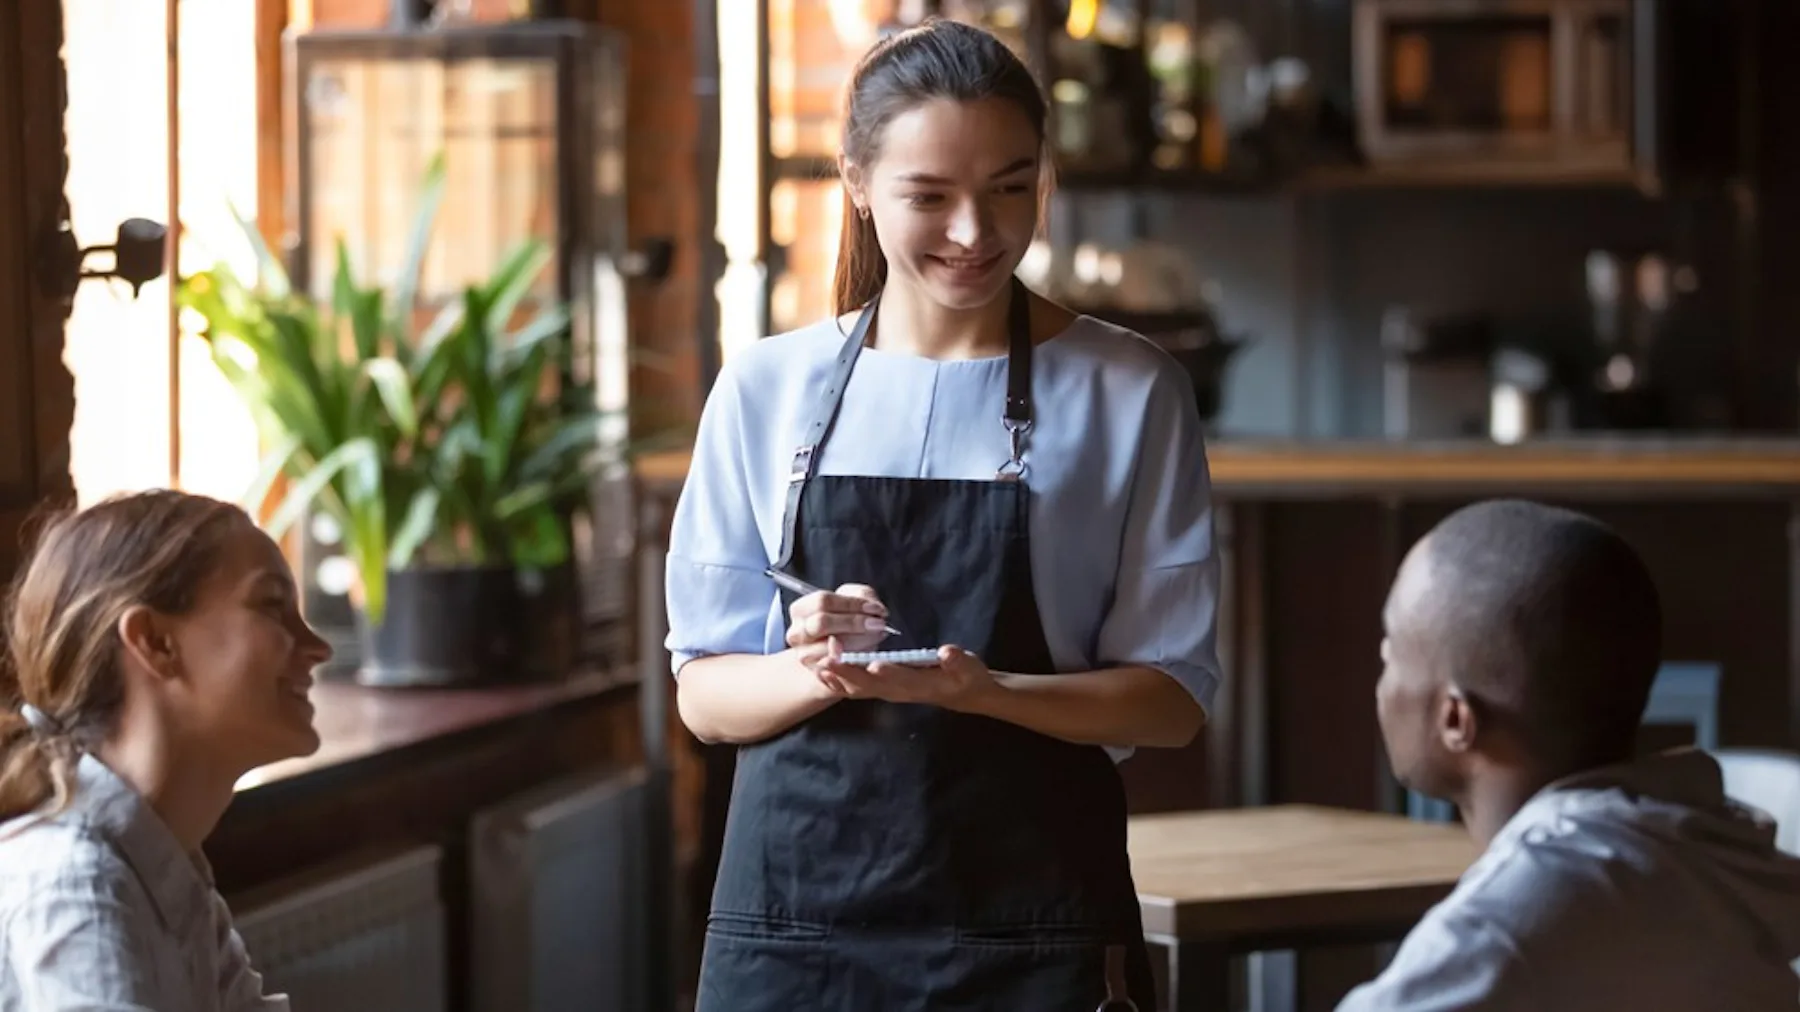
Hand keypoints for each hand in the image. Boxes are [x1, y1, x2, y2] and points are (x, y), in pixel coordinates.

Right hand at [786, 584, 889, 689]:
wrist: (839, 653)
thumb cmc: (846, 622)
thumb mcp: (853, 603)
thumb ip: (863, 598)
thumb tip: (874, 609)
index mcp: (801, 610)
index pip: (823, 601)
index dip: (852, 604)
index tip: (876, 609)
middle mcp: (797, 633)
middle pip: (822, 622)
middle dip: (854, 623)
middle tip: (878, 624)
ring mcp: (805, 655)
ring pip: (832, 647)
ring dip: (860, 641)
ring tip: (876, 637)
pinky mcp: (817, 673)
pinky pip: (839, 667)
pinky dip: (858, 659)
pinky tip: (868, 652)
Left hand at [820, 644, 994, 708]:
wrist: (964, 694)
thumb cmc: (966, 677)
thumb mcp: (969, 668)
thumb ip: (957, 661)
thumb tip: (947, 652)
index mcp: (920, 684)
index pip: (900, 678)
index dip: (884, 672)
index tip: (868, 663)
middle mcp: (899, 691)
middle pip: (869, 685)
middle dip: (847, 672)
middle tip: (825, 658)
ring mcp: (889, 692)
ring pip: (857, 688)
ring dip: (835, 677)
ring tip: (813, 665)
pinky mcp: (883, 689)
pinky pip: (856, 688)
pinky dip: (837, 680)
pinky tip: (821, 671)